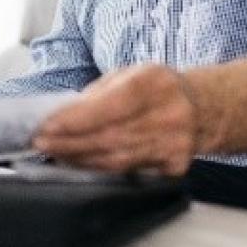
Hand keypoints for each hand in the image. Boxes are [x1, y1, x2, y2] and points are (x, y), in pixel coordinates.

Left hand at [33, 63, 198, 175]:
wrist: (204, 108)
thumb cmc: (159, 88)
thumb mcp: (129, 74)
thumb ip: (97, 93)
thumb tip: (64, 114)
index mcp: (153, 84)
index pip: (108, 106)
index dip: (74, 120)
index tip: (47, 126)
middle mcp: (168, 115)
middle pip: (108, 137)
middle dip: (68, 142)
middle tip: (41, 143)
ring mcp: (174, 144)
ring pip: (116, 159)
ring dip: (79, 158)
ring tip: (55, 153)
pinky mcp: (175, 166)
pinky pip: (129, 171)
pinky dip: (101, 168)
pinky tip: (82, 163)